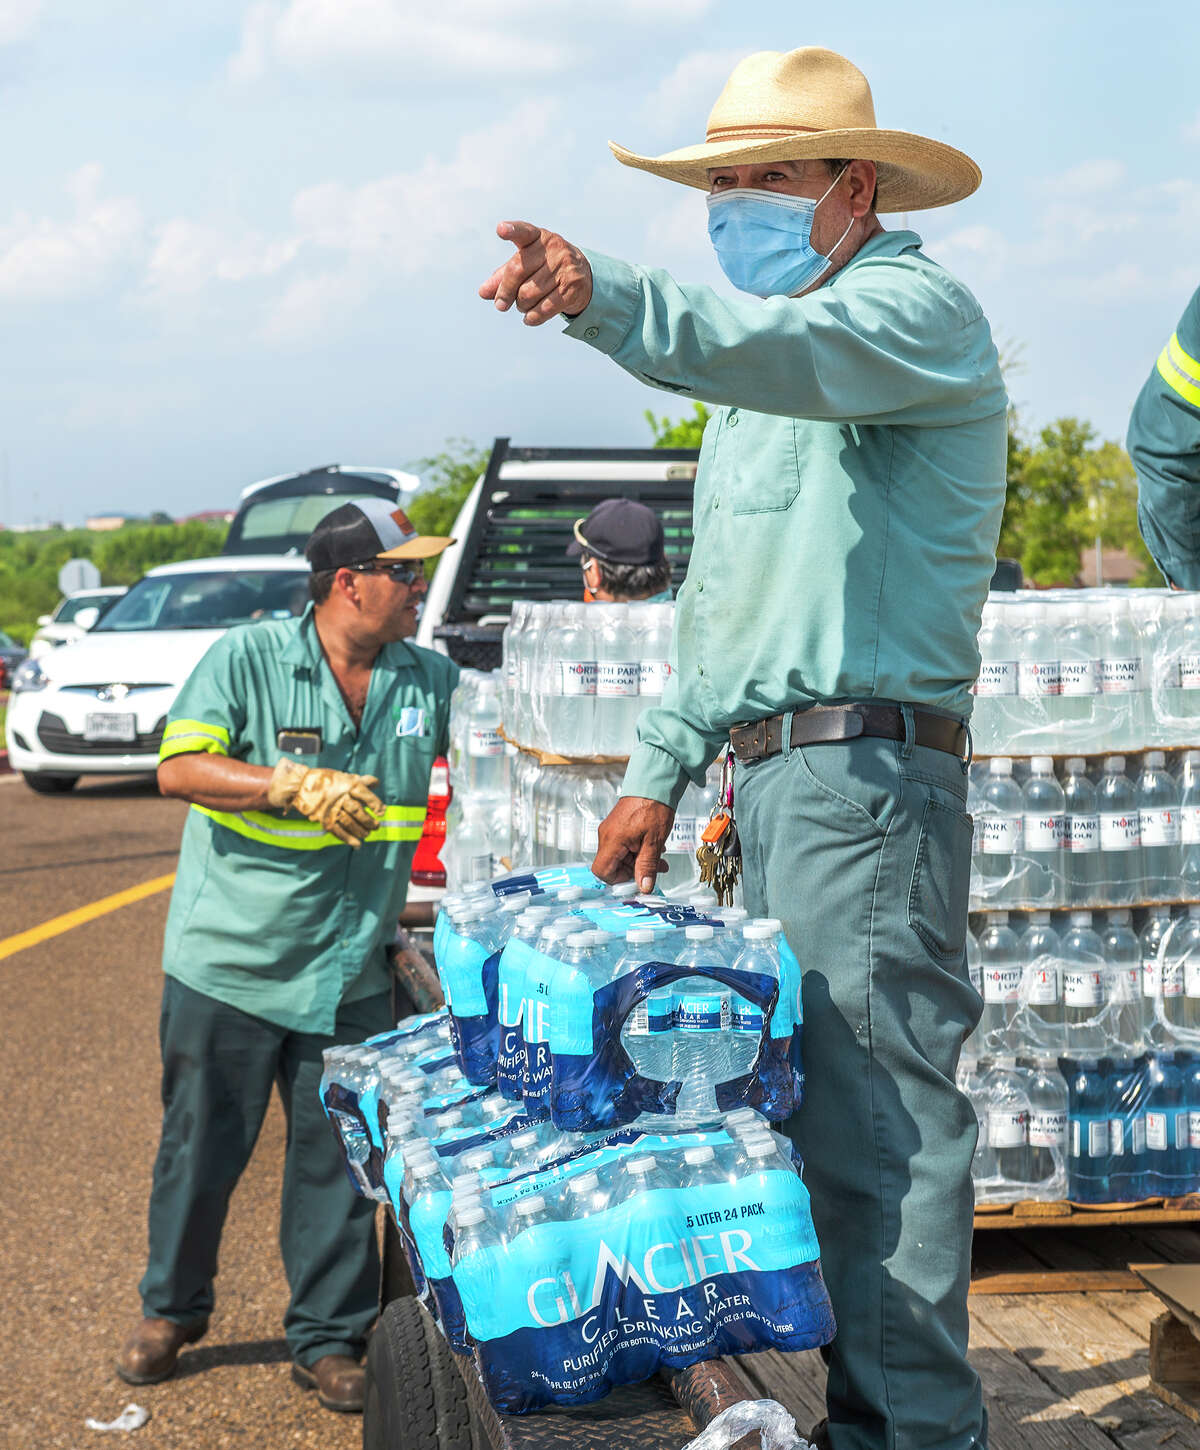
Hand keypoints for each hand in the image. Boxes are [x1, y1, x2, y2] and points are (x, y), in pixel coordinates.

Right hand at [268, 758, 383, 847]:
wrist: (301, 785)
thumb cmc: (327, 780)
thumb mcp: (344, 776)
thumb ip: (361, 780)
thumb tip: (377, 783)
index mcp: (348, 784)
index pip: (365, 794)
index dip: (376, 804)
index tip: (382, 812)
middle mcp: (340, 797)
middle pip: (358, 810)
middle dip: (369, 820)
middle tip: (376, 826)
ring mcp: (331, 809)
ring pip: (349, 822)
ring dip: (360, 831)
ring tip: (367, 834)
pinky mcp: (324, 818)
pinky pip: (337, 831)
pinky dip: (348, 839)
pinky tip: (357, 845)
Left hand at [479, 220, 592, 326]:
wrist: (584, 276)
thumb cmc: (545, 268)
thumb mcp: (525, 266)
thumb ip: (502, 277)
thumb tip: (483, 293)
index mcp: (538, 237)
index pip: (523, 232)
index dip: (512, 230)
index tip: (500, 229)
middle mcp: (554, 248)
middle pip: (517, 271)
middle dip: (505, 292)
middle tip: (500, 305)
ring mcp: (565, 268)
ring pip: (528, 294)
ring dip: (520, 306)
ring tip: (523, 305)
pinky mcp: (573, 288)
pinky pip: (544, 309)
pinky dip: (532, 317)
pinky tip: (529, 318)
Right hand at [591, 796, 674, 893]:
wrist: (654, 783)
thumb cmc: (653, 808)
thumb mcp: (653, 842)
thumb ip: (647, 866)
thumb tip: (644, 888)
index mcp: (612, 841)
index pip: (602, 871)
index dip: (619, 879)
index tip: (637, 878)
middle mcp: (606, 836)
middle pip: (612, 865)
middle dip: (634, 870)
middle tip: (656, 868)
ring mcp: (610, 830)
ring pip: (619, 856)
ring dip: (638, 860)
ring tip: (659, 857)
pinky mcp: (617, 827)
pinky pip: (622, 846)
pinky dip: (636, 850)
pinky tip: (652, 846)